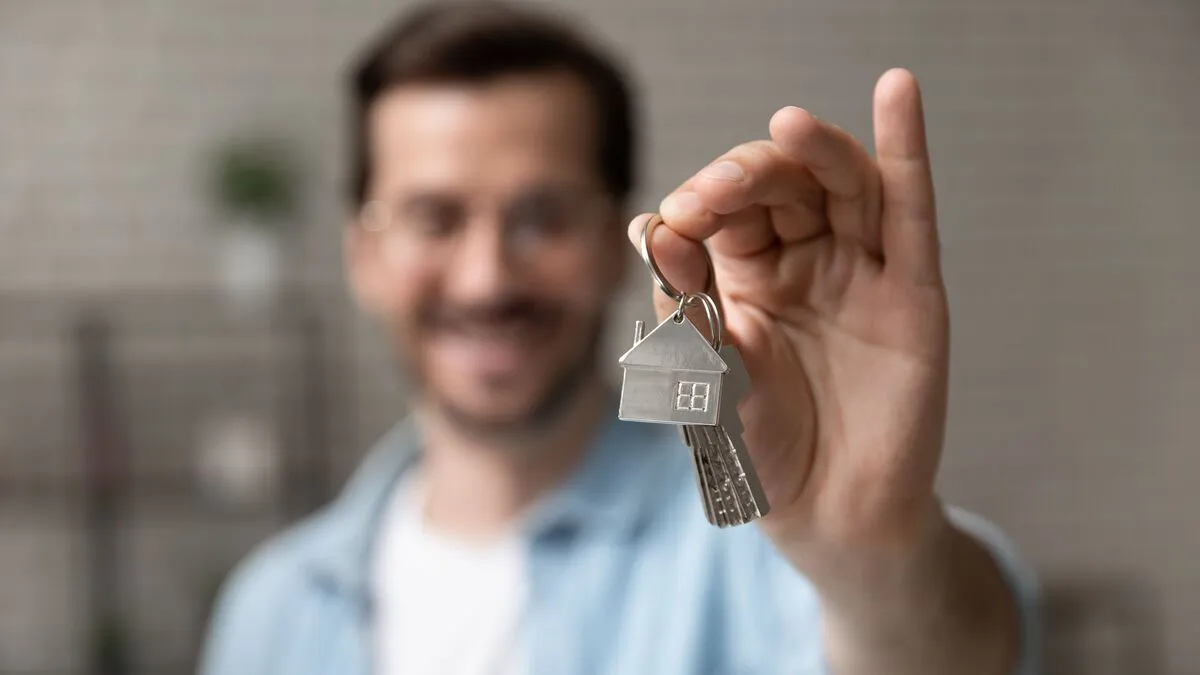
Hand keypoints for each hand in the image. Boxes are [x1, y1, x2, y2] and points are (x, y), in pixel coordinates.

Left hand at [629, 69, 948, 573]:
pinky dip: (906, 150)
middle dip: (746, 176)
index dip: (702, 202)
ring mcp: (863, 273)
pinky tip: (897, 92)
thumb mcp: (707, 376)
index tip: (675, 223)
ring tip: (786, 126)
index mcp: (747, 274)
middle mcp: (807, 261)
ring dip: (815, 150)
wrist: (825, 518)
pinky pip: (911, 213)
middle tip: (712, 194)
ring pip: (844, 186)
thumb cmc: (759, 449)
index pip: (726, 209)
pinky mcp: (912, 296)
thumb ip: (685, 306)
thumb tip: (646, 226)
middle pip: (784, 185)